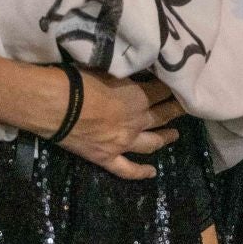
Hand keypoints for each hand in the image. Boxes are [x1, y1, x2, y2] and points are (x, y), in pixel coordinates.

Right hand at [55, 70, 184, 179]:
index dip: (172, 87)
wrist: (56, 106)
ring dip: (166, 138)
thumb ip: (128, 77)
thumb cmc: (80, 81)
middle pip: (163, 115)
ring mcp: (124, 143)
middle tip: (186, 107)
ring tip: (175, 134)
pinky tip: (153, 173)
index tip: (180, 83)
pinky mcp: (106, 158)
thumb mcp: (111, 70)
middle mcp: (138, 122)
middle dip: (176, 110)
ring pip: (152, 143)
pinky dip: (141, 173)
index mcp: (139, 98)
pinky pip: (127, 170)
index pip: (163, 91)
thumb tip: (139, 72)